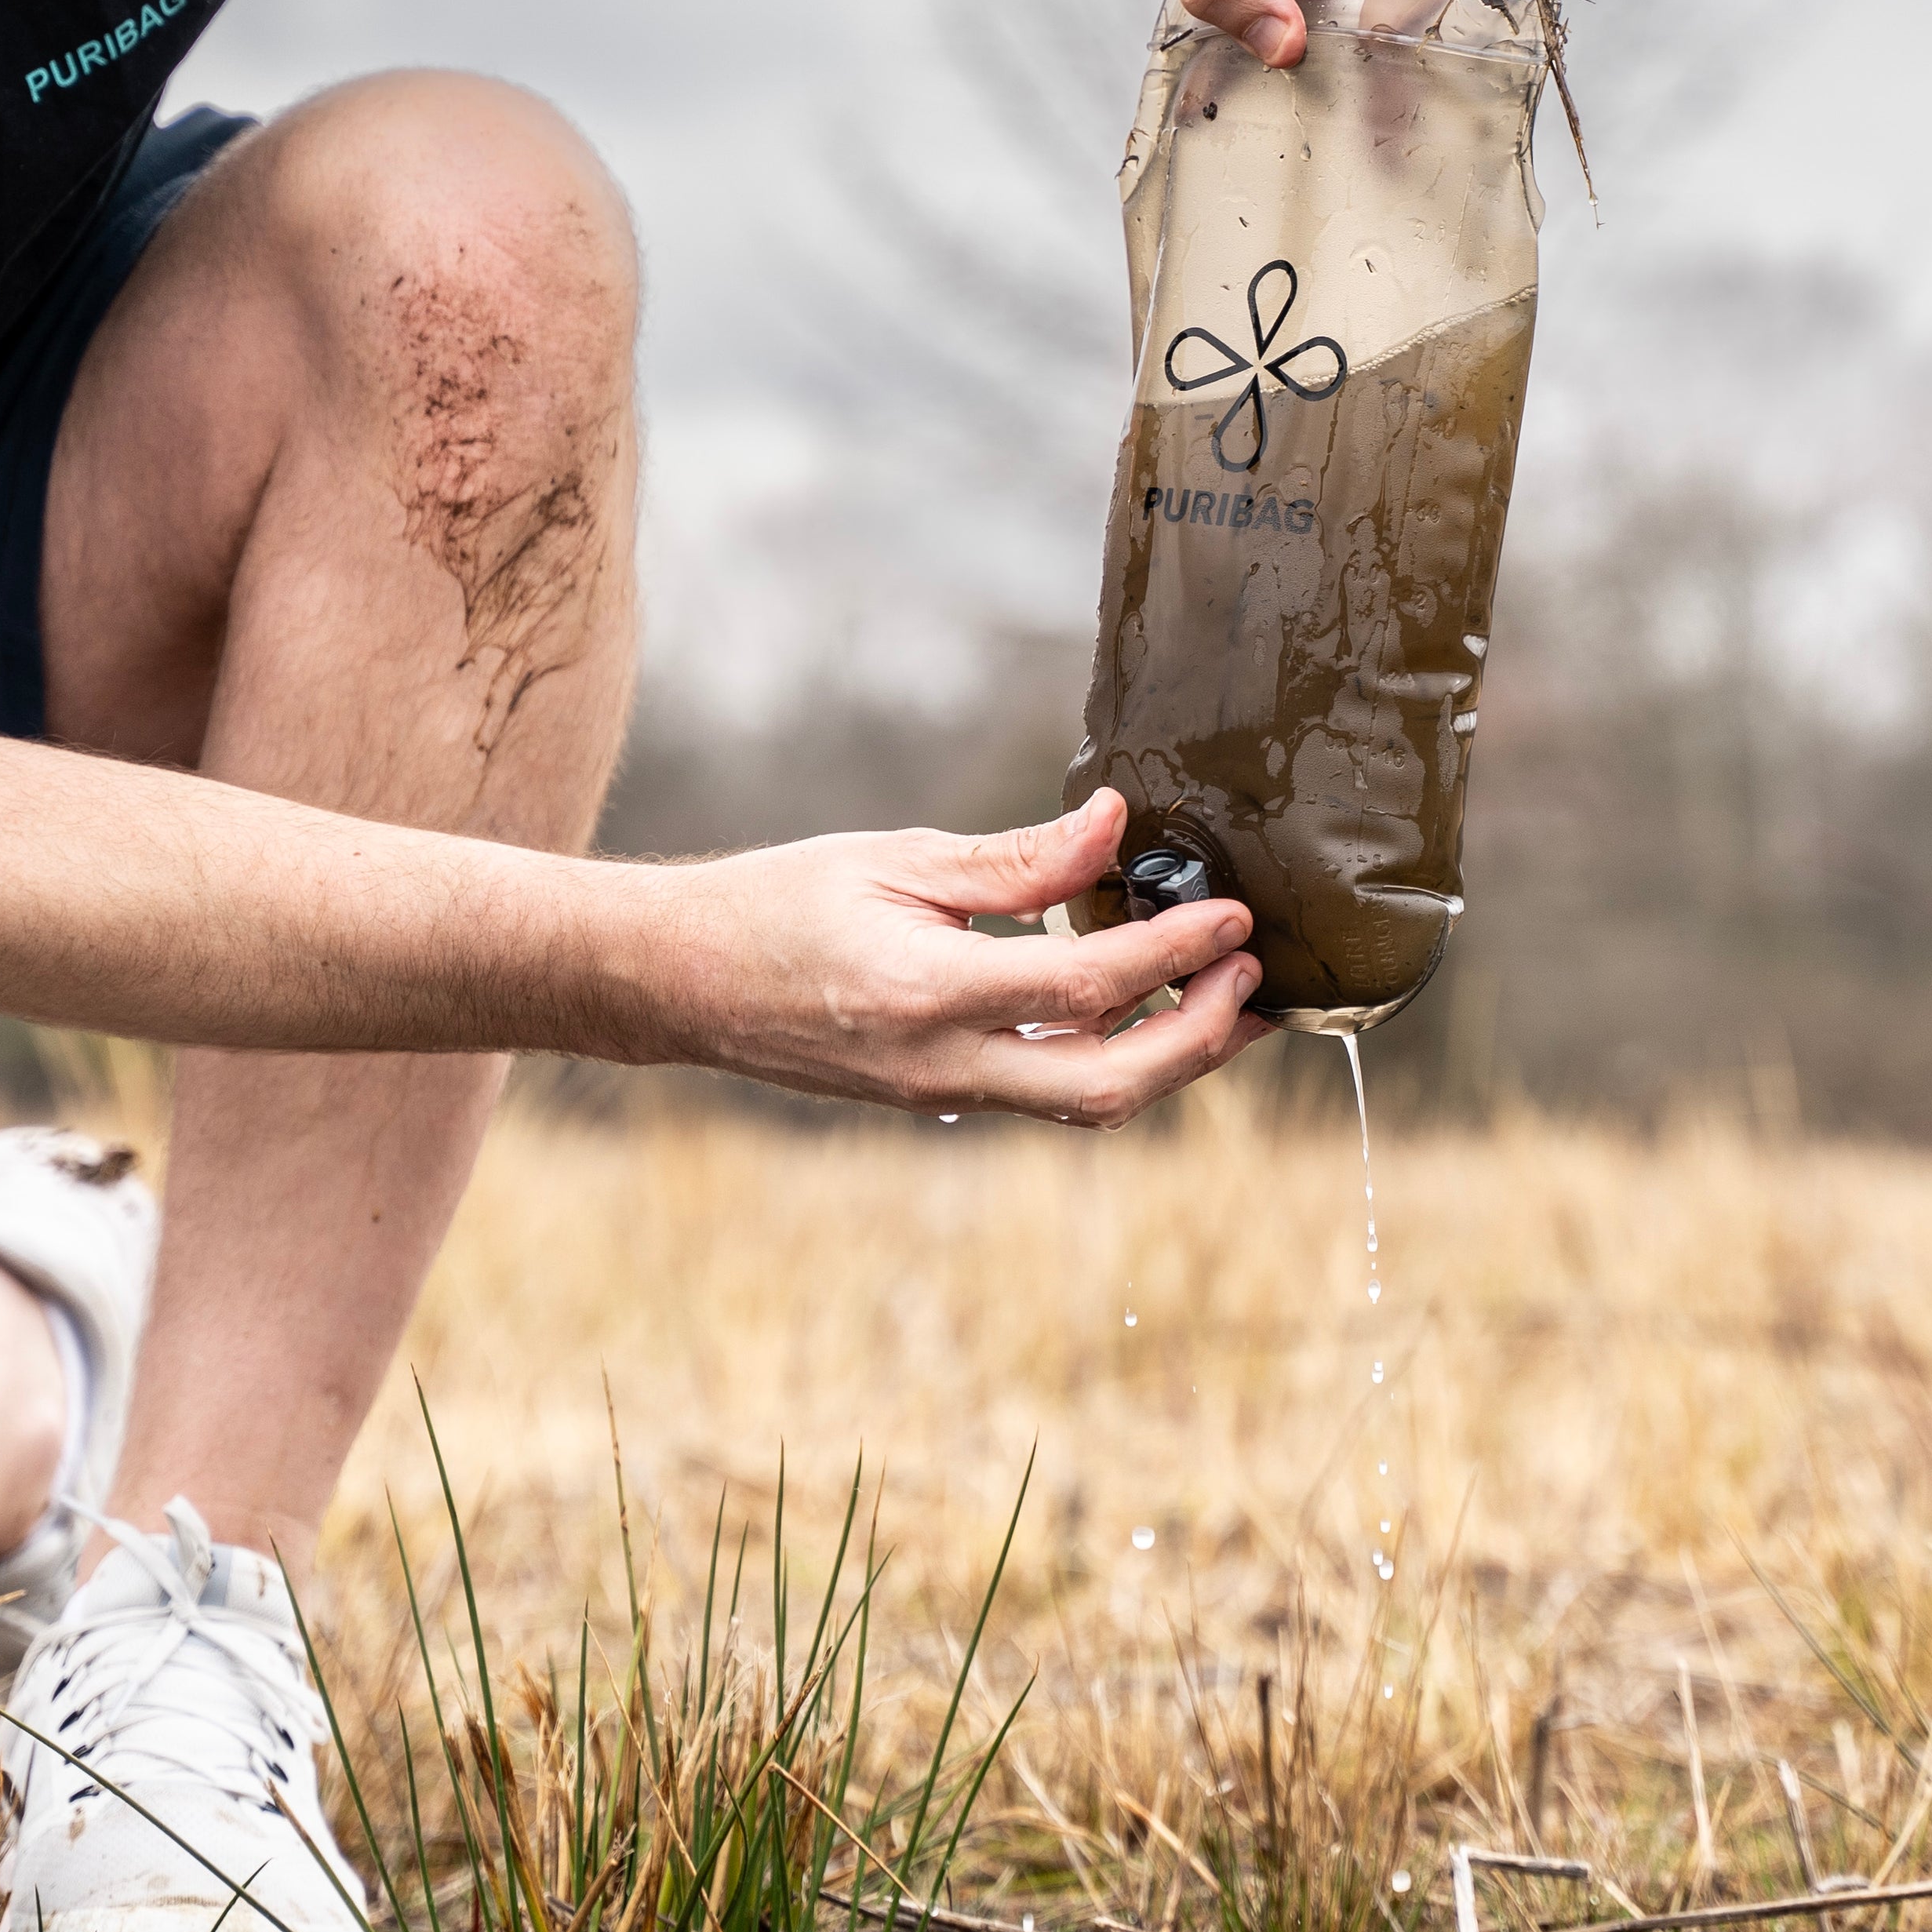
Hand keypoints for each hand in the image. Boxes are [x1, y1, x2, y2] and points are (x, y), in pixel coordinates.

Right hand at [629, 790, 1269, 1124]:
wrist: (678, 981)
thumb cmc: (776, 903)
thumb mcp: (895, 858)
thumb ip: (1013, 859)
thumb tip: (1113, 826)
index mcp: (928, 994)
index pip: (1087, 988)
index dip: (1174, 953)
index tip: (1234, 916)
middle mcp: (941, 1065)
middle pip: (1108, 1087)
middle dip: (1200, 1041)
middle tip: (1253, 978)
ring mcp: (939, 1094)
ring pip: (1085, 1105)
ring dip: (1169, 1061)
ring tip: (1226, 1001)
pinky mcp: (936, 1097)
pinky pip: (1045, 1094)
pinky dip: (1110, 1060)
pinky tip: (1142, 1013)